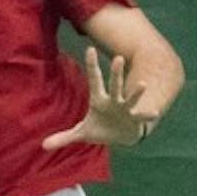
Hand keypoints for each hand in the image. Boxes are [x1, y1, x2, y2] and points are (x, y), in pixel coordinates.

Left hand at [41, 47, 158, 149]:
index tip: (90, 49)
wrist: (121, 137)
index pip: (94, 80)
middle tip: (118, 58)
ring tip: (143, 84)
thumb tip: (42, 146)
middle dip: (116, 74)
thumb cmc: (101, 129)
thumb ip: (63, 137)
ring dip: (136, 92)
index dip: (92, 65)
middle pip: (114, 85)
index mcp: (99, 100)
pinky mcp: (134, 120)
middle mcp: (113, 101)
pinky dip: (147, 115)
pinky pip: (142, 117)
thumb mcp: (82, 133)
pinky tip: (154, 113)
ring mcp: (125, 109)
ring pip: (130, 98)